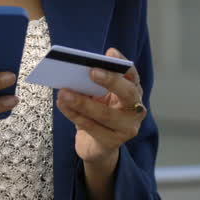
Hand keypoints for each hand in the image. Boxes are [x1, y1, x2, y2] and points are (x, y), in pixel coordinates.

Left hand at [56, 48, 146, 165]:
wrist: (97, 146)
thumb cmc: (98, 114)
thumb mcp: (99, 96)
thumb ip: (94, 84)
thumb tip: (76, 71)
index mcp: (134, 91)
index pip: (133, 75)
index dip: (122, 64)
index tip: (110, 53)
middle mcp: (136, 109)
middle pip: (128, 93)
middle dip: (110, 80)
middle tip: (91, 71)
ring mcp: (127, 128)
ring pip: (106, 114)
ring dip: (82, 102)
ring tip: (64, 91)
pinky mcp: (113, 142)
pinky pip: (92, 127)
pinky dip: (74, 115)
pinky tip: (62, 105)